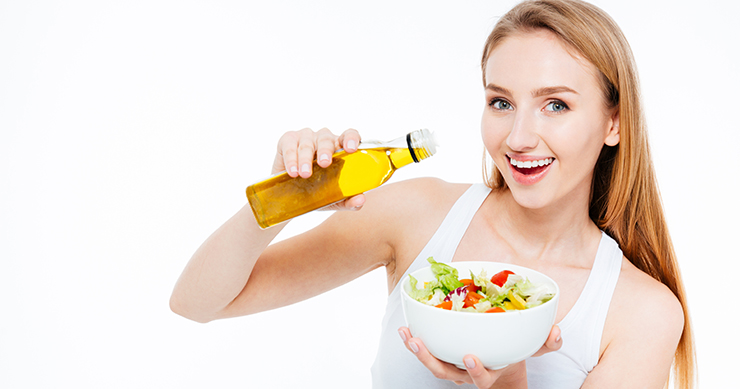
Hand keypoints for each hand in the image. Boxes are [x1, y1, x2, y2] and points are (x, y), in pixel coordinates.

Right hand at [272, 127, 364, 210]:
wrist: (290, 196)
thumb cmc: (317, 189)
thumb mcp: (334, 198)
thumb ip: (349, 200)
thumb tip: (360, 200)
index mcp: (339, 147)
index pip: (349, 135)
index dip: (351, 139)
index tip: (351, 149)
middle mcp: (324, 139)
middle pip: (327, 138)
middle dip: (326, 151)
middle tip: (325, 164)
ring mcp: (306, 138)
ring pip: (307, 144)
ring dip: (306, 159)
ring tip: (305, 174)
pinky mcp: (288, 140)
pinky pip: (290, 147)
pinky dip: (291, 160)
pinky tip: (293, 171)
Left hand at [398, 325, 561, 387]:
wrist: (503, 365)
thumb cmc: (515, 353)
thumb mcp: (533, 349)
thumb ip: (546, 342)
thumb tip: (555, 330)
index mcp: (488, 373)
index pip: (481, 377)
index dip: (475, 370)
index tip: (471, 357)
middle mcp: (465, 373)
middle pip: (445, 373)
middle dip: (431, 360)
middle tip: (419, 344)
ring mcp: (452, 367)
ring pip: (432, 364)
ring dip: (417, 350)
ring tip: (407, 334)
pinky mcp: (443, 355)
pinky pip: (427, 351)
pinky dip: (414, 341)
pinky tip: (406, 327)